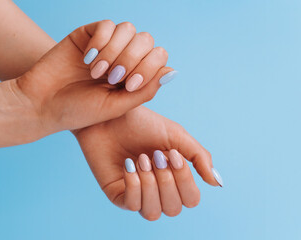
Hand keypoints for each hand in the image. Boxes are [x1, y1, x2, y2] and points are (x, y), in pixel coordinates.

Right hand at [13, 20, 175, 137]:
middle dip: (132, 59)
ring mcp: (106, 46)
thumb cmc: (80, 111)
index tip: (128, 86)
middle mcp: (123, 58)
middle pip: (146, 40)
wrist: (43, 104)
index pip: (159, 56)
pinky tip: (88, 59)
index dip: (149, 67)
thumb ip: (146, 90)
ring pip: (128, 29)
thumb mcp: (118, 106)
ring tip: (97, 71)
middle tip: (112, 79)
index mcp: (134, 76)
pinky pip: (106, 25)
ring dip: (115, 51)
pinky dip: (101, 41)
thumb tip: (173, 71)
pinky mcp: (88, 35)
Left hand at [74, 106, 221, 220]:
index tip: (172, 153)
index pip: (190, 199)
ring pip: (153, 212)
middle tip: (154, 155)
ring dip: (150, 185)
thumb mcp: (176, 136)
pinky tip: (129, 164)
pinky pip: (131, 205)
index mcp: (174, 178)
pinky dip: (133, 184)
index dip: (184, 180)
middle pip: (174, 209)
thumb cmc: (143, 124)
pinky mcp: (117, 194)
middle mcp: (157, 190)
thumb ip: (198, 158)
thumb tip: (217, 183)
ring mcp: (137, 194)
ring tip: (141, 159)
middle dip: (166, 181)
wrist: (112, 115)